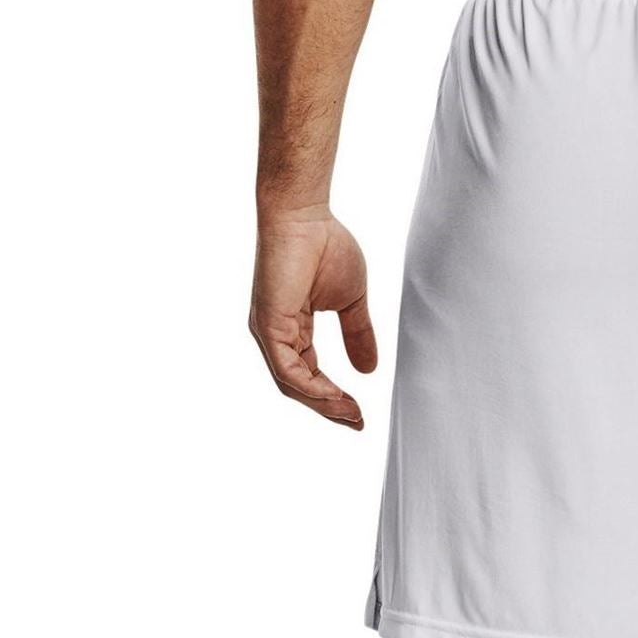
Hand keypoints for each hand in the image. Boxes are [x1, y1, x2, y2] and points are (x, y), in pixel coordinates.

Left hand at [249, 207, 377, 428]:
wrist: (304, 215)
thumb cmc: (324, 245)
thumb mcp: (350, 301)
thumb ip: (358, 335)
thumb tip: (369, 370)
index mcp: (291, 330)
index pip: (309, 376)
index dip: (334, 398)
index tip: (359, 414)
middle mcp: (275, 335)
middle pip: (299, 388)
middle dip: (330, 409)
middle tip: (357, 422)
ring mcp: (268, 332)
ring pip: (292, 385)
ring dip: (323, 404)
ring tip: (350, 414)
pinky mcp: (268, 325)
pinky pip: (287, 370)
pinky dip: (311, 387)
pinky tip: (333, 396)